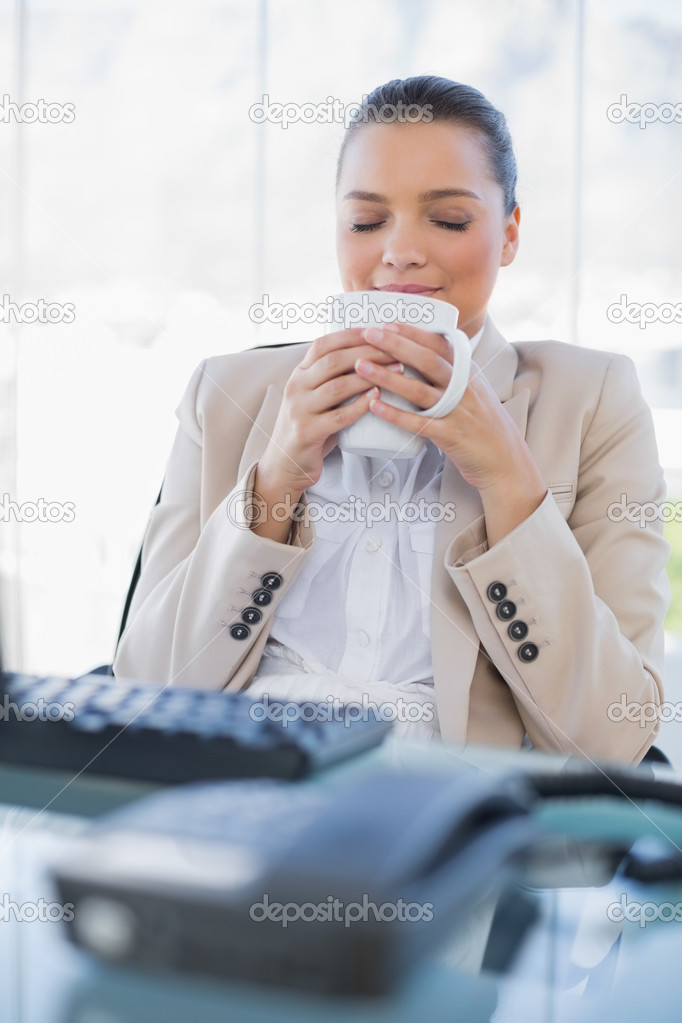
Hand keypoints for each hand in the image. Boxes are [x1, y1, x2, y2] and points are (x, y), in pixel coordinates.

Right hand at [252, 329, 401, 541]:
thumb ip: (332, 378)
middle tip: (396, 350)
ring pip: (337, 386)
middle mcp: (296, 387)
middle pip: (333, 361)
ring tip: (395, 371)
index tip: (379, 330)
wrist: (285, 464)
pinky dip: (360, 405)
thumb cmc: (310, 427)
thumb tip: (370, 355)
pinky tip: (377, 398)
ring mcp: (299, 410)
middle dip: (367, 352)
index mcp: (299, 374)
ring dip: (369, 377)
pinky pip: (338, 416)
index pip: (324, 344)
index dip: (352, 335)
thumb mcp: (314, 397)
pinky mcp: (307, 432)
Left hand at [354, 323, 546, 542]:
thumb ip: (450, 373)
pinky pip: (419, 423)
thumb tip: (420, 354)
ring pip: (419, 389)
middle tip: (368, 334)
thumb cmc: (483, 424)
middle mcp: (463, 387)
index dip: (411, 332)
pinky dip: (395, 414)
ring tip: (361, 366)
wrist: (505, 460)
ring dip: (387, 376)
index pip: (438, 343)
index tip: (386, 322)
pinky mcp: (451, 435)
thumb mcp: (472, 390)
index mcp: (467, 372)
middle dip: (395, 344)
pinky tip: (375, 407)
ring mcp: (458, 411)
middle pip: (427, 359)